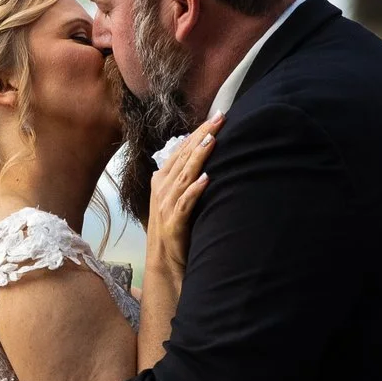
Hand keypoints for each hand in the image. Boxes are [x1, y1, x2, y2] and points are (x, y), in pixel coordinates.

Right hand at [147, 116, 218, 284]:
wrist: (164, 263)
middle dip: (202, 136)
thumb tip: (197, 158)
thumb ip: (182, 178)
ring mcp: (166, 205)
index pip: (182, 149)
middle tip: (219, 118)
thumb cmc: (174, 229)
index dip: (198, 132)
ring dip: (198, 157)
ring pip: (184, 175)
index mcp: (162, 180)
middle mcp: (162, 189)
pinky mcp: (174, 223)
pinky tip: (205, 179)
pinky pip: (185, 203)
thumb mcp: (175, 199)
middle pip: (184, 157)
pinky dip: (194, 190)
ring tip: (212, 140)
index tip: (216, 117)